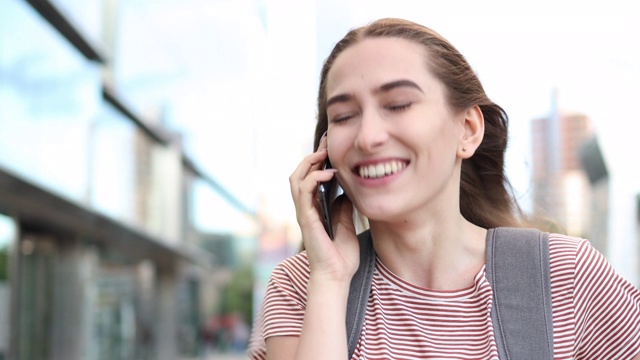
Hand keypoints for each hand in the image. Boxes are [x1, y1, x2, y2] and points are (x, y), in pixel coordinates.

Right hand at [289, 138, 359, 283]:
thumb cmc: (342, 255)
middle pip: (300, 173)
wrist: (337, 276)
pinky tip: (328, 173)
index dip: (319, 159)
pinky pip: (303, 192)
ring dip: (309, 163)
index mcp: (315, 208)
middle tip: (327, 142)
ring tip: (324, 154)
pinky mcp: (305, 218)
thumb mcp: (347, 223)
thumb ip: (343, 206)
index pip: (311, 177)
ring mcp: (304, 212)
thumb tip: (347, 189)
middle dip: (312, 155)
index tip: (331, 144)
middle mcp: (306, 208)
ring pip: (296, 178)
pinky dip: (314, 178)